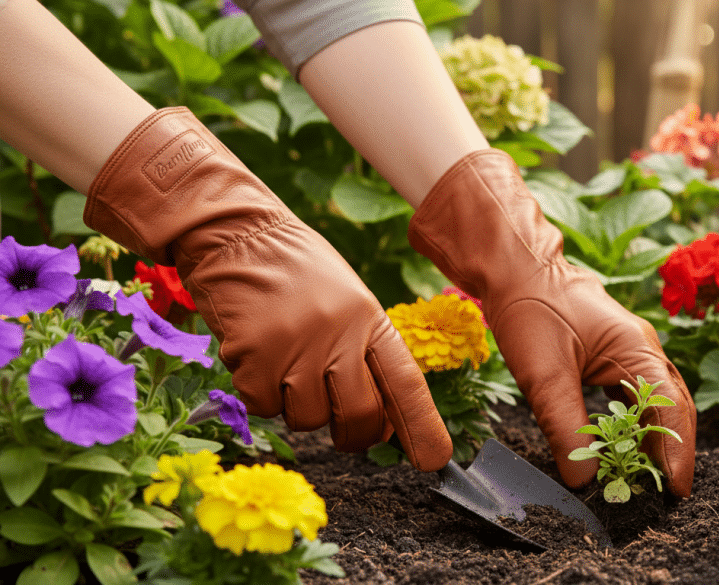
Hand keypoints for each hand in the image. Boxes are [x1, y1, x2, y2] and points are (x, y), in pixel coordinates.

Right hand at [85, 107, 450, 470]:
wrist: (236, 235)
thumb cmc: (296, 274)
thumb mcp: (346, 302)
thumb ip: (364, 353)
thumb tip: (383, 420)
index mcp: (369, 319)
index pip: (404, 381)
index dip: (421, 425)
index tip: (434, 459)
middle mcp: (339, 334)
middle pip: (359, 414)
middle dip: (352, 433)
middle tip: (342, 430)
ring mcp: (296, 345)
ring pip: (307, 418)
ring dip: (295, 404)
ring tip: (286, 361)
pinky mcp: (253, 355)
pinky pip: (263, 406)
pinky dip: (258, 393)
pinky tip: (256, 355)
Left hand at [408, 149, 695, 494]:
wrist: (514, 268)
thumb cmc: (530, 310)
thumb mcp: (544, 374)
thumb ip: (565, 427)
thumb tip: (583, 481)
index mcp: (637, 348)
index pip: (670, 408)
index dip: (675, 453)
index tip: (674, 491)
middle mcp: (643, 349)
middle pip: (673, 407)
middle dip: (674, 451)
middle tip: (669, 496)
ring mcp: (631, 350)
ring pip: (655, 402)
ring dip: (655, 439)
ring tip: (652, 479)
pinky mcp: (613, 355)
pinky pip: (634, 395)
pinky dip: (634, 424)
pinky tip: (624, 446)